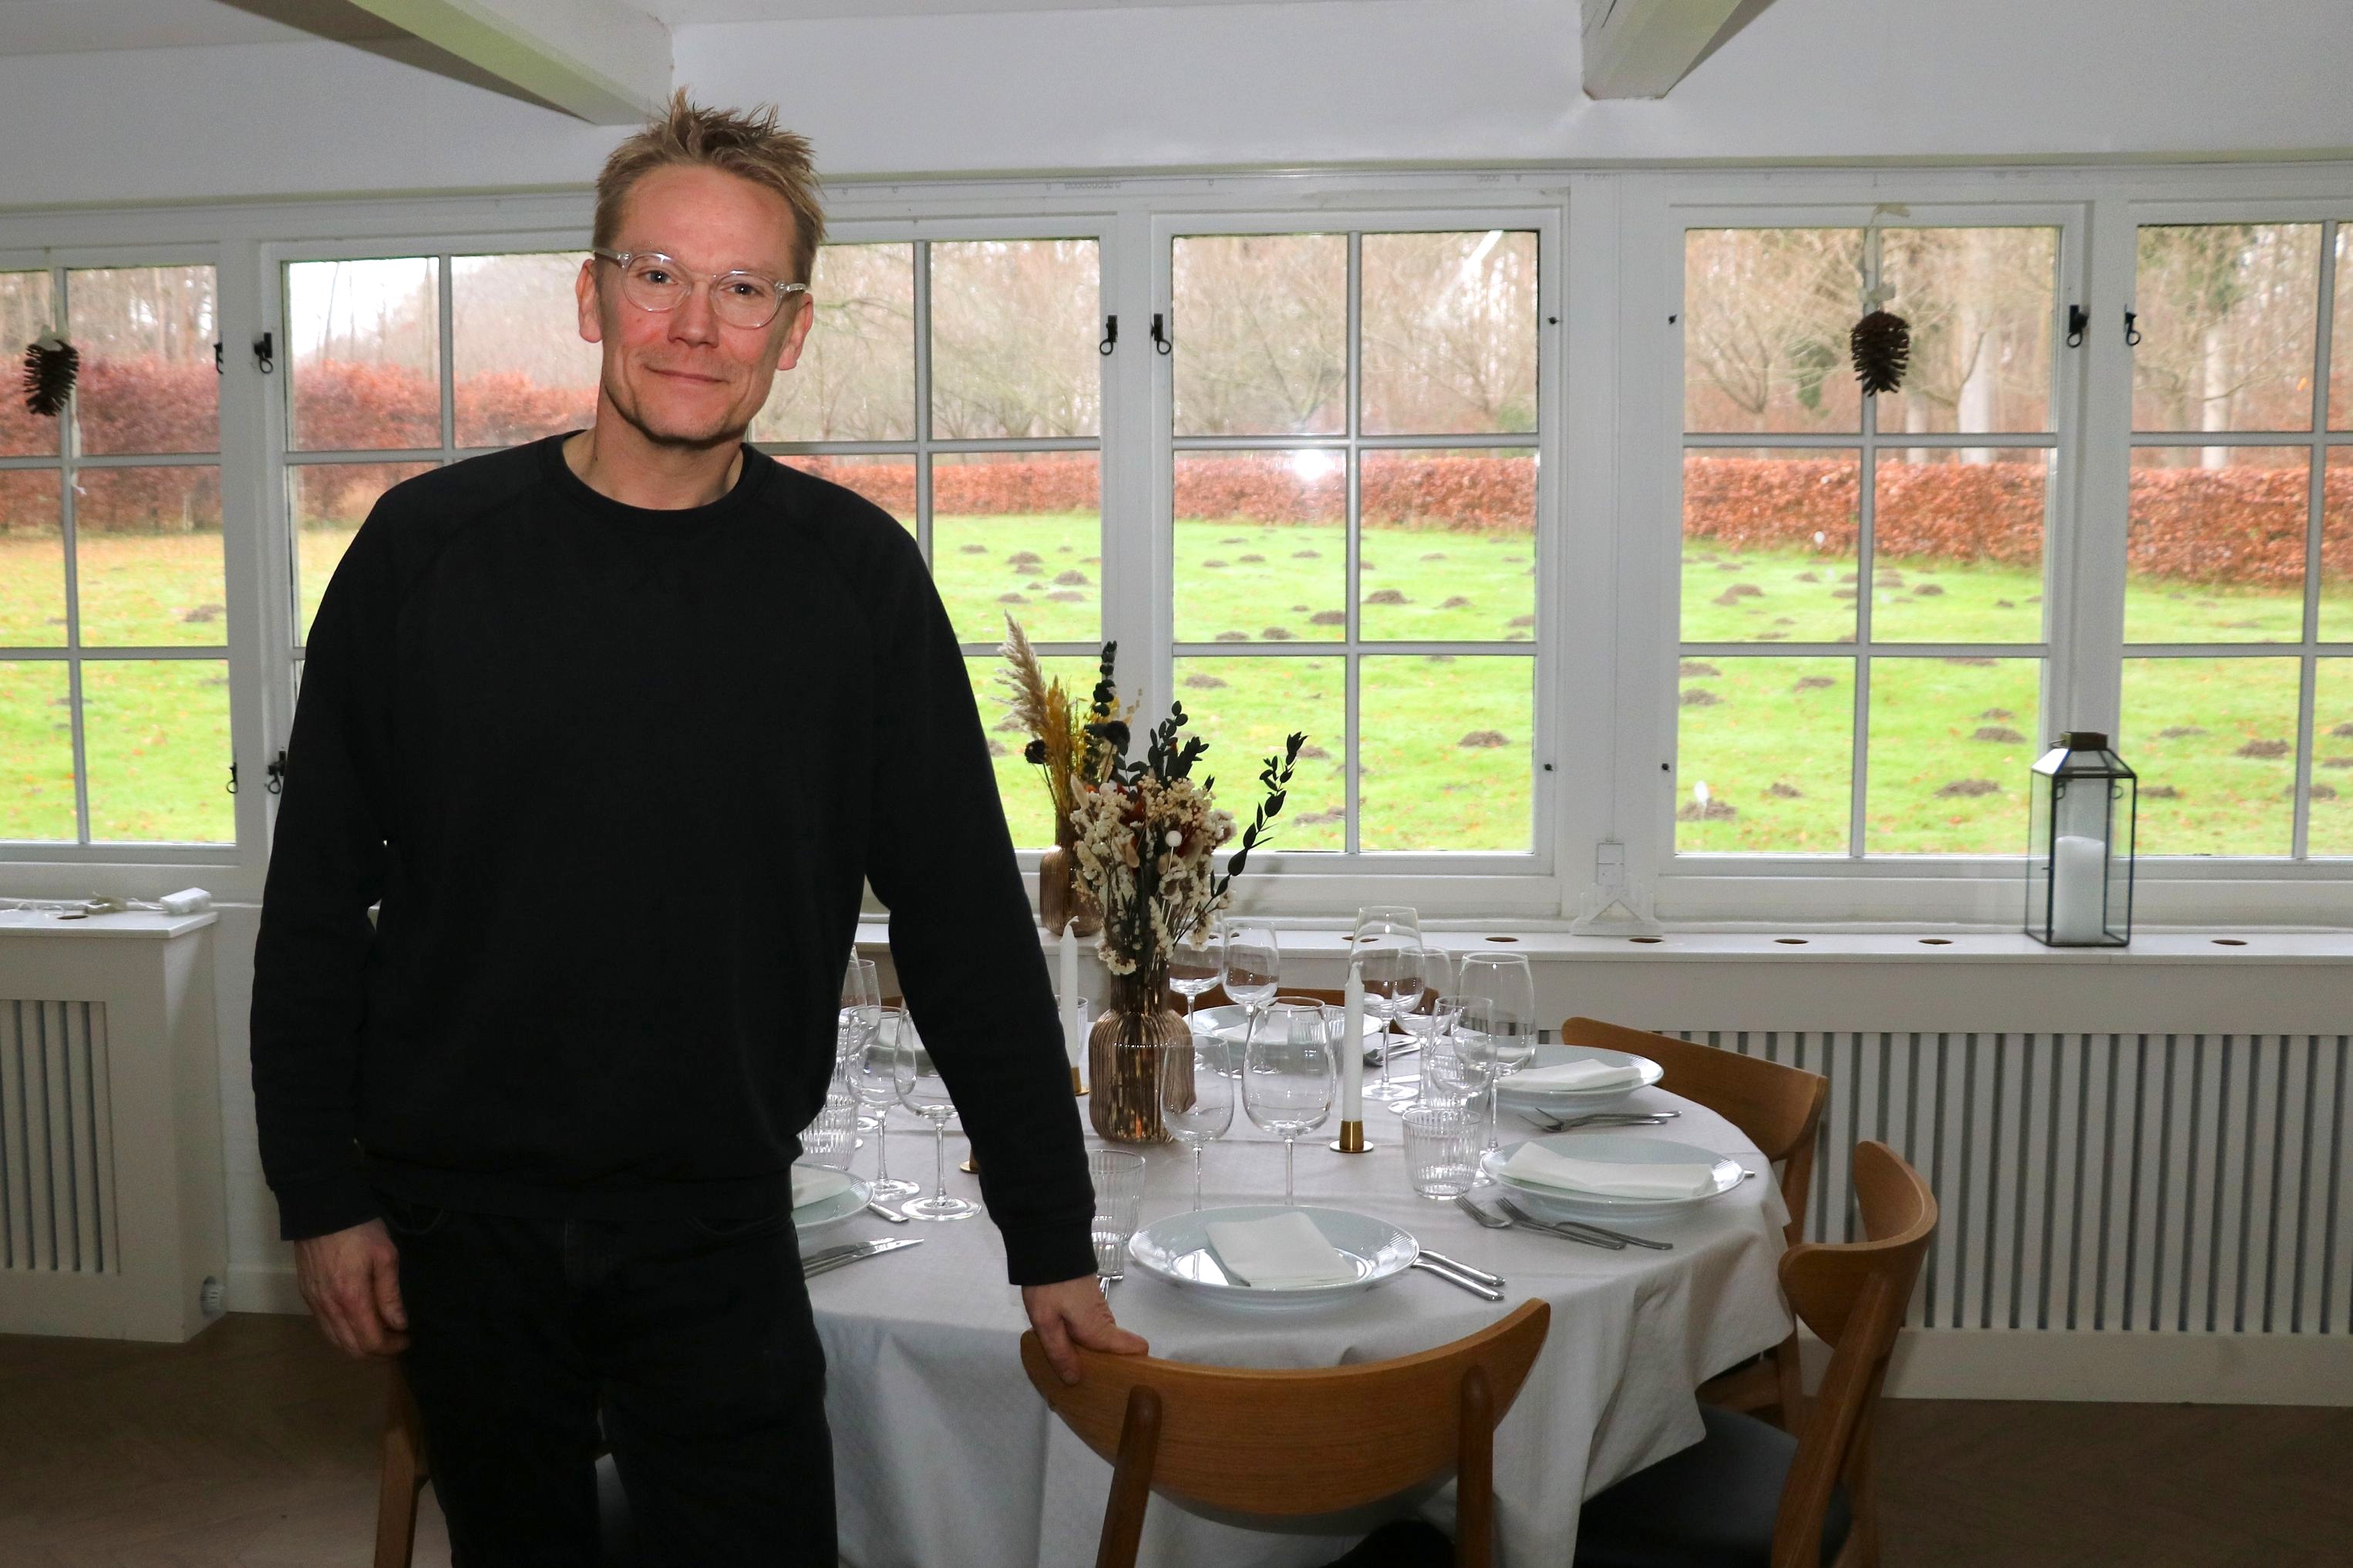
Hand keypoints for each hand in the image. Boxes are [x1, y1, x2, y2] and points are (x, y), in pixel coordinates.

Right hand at [293, 1218, 409, 1359]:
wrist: (321, 1211)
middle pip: (351, 1349)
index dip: (391, 1348)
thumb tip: (398, 1324)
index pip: (370, 1342)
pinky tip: (358, 1322)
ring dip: (359, 1345)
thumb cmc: (359, 1230)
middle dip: (377, 1352)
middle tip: (396, 1342)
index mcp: (351, 1300)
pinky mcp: (307, 1296)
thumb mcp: (385, 1257)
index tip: (407, 1340)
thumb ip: (390, 1294)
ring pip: (336, 1341)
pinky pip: (325, 1327)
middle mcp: (328, 1308)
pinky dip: (343, 1334)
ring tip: (380, 1334)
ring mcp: (314, 1304)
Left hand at [1021, 1274, 1146, 1384]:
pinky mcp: (1089, 1299)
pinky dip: (1084, 1337)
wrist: (1049, 1244)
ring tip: (1069, 1363)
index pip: (1134, 1347)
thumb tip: (1074, 1379)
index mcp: (1099, 1329)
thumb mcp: (1046, 1323)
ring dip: (1091, 1350)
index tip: (1120, 1380)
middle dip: (1104, 1363)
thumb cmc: (1049, 1287)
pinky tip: (1065, 1341)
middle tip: (1082, 1379)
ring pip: (1102, 1337)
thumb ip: (1060, 1352)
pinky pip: (1093, 1326)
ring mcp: (1099, 1307)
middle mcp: (1105, 1320)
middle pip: (1115, 1347)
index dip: (1132, 1365)